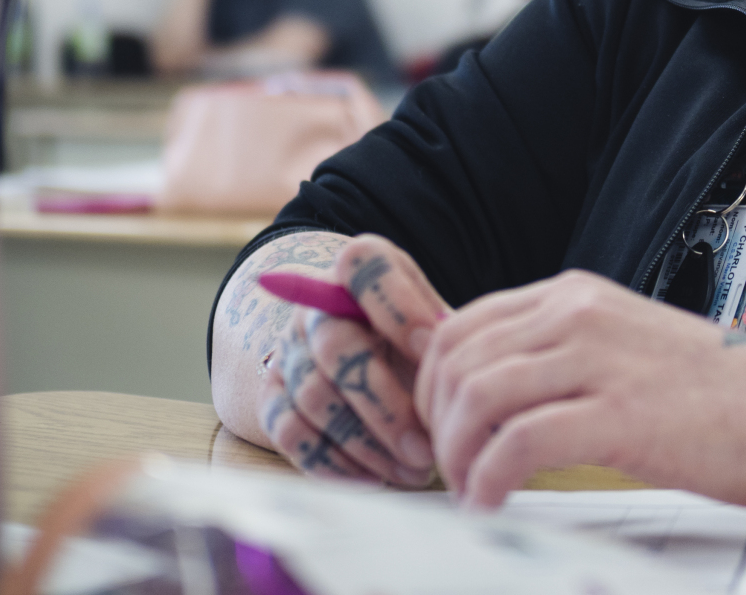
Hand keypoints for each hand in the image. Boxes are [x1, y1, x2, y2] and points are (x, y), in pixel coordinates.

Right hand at [259, 235, 450, 483]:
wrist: (361, 353)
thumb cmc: (414, 337)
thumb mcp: (436, 320)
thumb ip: (451, 338)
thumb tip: (473, 377)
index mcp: (359, 271)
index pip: (364, 266)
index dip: (398, 305)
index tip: (432, 342)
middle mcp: (314, 306)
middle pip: (336, 346)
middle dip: (384, 404)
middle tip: (425, 447)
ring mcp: (288, 351)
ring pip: (315, 397)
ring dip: (366, 444)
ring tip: (413, 470)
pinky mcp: (271, 396)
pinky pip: (288, 433)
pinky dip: (332, 463)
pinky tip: (374, 479)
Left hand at [414, 270, 745, 507]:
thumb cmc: (723, 392)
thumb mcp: (629, 346)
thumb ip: (567, 355)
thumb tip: (498, 392)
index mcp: (578, 296)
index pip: (464, 323)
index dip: (432, 383)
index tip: (438, 429)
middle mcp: (580, 314)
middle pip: (458, 358)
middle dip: (433, 421)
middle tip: (445, 468)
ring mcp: (599, 360)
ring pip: (477, 395)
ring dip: (455, 454)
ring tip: (467, 491)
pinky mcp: (619, 416)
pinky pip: (518, 444)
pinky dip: (488, 480)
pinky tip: (493, 506)